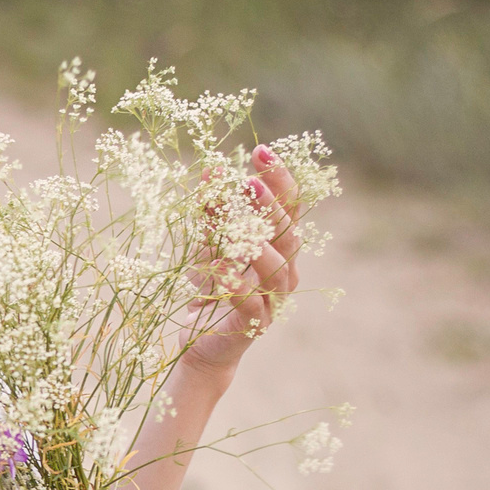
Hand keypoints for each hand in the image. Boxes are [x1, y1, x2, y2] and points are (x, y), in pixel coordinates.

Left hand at [182, 145, 303, 373]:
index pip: (289, 207)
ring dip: (257, 244)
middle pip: (288, 232)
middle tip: (247, 182)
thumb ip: (212, 211)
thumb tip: (210, 169)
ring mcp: (274, 298)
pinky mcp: (256, 324)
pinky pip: (252, 302)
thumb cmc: (210, 287)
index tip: (261, 150)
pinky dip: (236, 285)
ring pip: (278, 267)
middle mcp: (284, 269)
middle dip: (270, 205)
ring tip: (236, 226)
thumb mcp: (207, 243)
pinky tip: (220, 269)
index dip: (280, 178)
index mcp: (278, 246)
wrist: (200, 339)